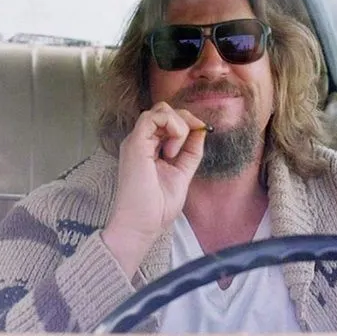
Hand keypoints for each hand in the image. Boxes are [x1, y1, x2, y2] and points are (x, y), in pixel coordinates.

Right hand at [101, 102, 206, 275]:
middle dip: (186, 119)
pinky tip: (172, 151)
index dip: (189, 123)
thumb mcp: (182, 173)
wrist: (142, 225)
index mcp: (150, 147)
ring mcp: (136, 141)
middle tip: (193, 139)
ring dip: (178, 126)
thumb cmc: (157, 207)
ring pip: (160, 110)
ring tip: (176, 152)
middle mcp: (141, 141)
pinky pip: (152, 117)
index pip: (169, 120)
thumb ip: (191, 151)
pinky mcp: (134, 144)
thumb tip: (201, 131)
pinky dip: (171, 127)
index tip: (202, 134)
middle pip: (165, 110)